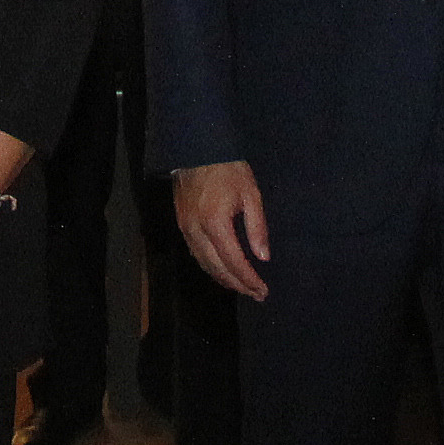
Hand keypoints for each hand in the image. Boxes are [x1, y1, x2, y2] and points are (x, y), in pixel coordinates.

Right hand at [174, 159, 269, 299]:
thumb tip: (262, 258)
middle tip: (255, 294)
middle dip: (237, 284)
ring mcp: (185, 228)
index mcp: (215, 223)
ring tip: (242, 287)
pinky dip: (209, 266)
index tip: (262, 290)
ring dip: (222, 279)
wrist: (197, 149)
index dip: (248, 279)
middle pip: (216, 268)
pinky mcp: (181, 224)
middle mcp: (196, 230)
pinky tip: (221, 270)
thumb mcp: (251, 194)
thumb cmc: (228, 169)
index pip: (233, 261)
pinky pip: (195, 253)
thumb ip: (257, 227)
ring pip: (203, 263)